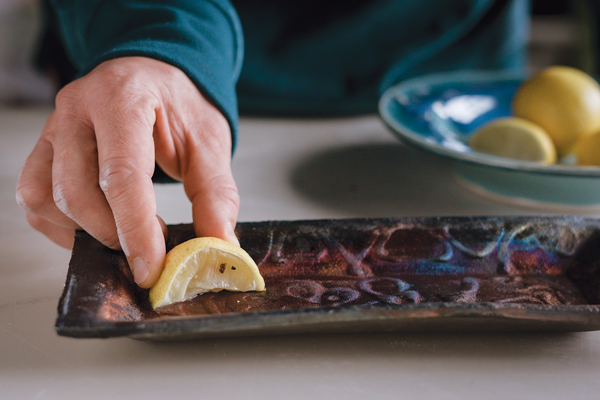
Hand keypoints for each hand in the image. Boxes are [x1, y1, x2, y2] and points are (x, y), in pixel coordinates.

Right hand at [16, 57, 239, 287]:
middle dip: (112, 233)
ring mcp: (54, 128)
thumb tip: (219, 244)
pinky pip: (34, 197)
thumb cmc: (181, 104)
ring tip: (125, 231)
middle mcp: (77, 109)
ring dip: (84, 230)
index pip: (121, 175)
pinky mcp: (44, 148)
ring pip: (45, 197)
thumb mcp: (210, 141)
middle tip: (149, 247)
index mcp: (123, 99)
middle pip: (75, 191)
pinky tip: (98, 226)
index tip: (150, 268)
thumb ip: (216, 193)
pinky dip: (61, 225)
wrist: (155, 75)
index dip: (135, 229)